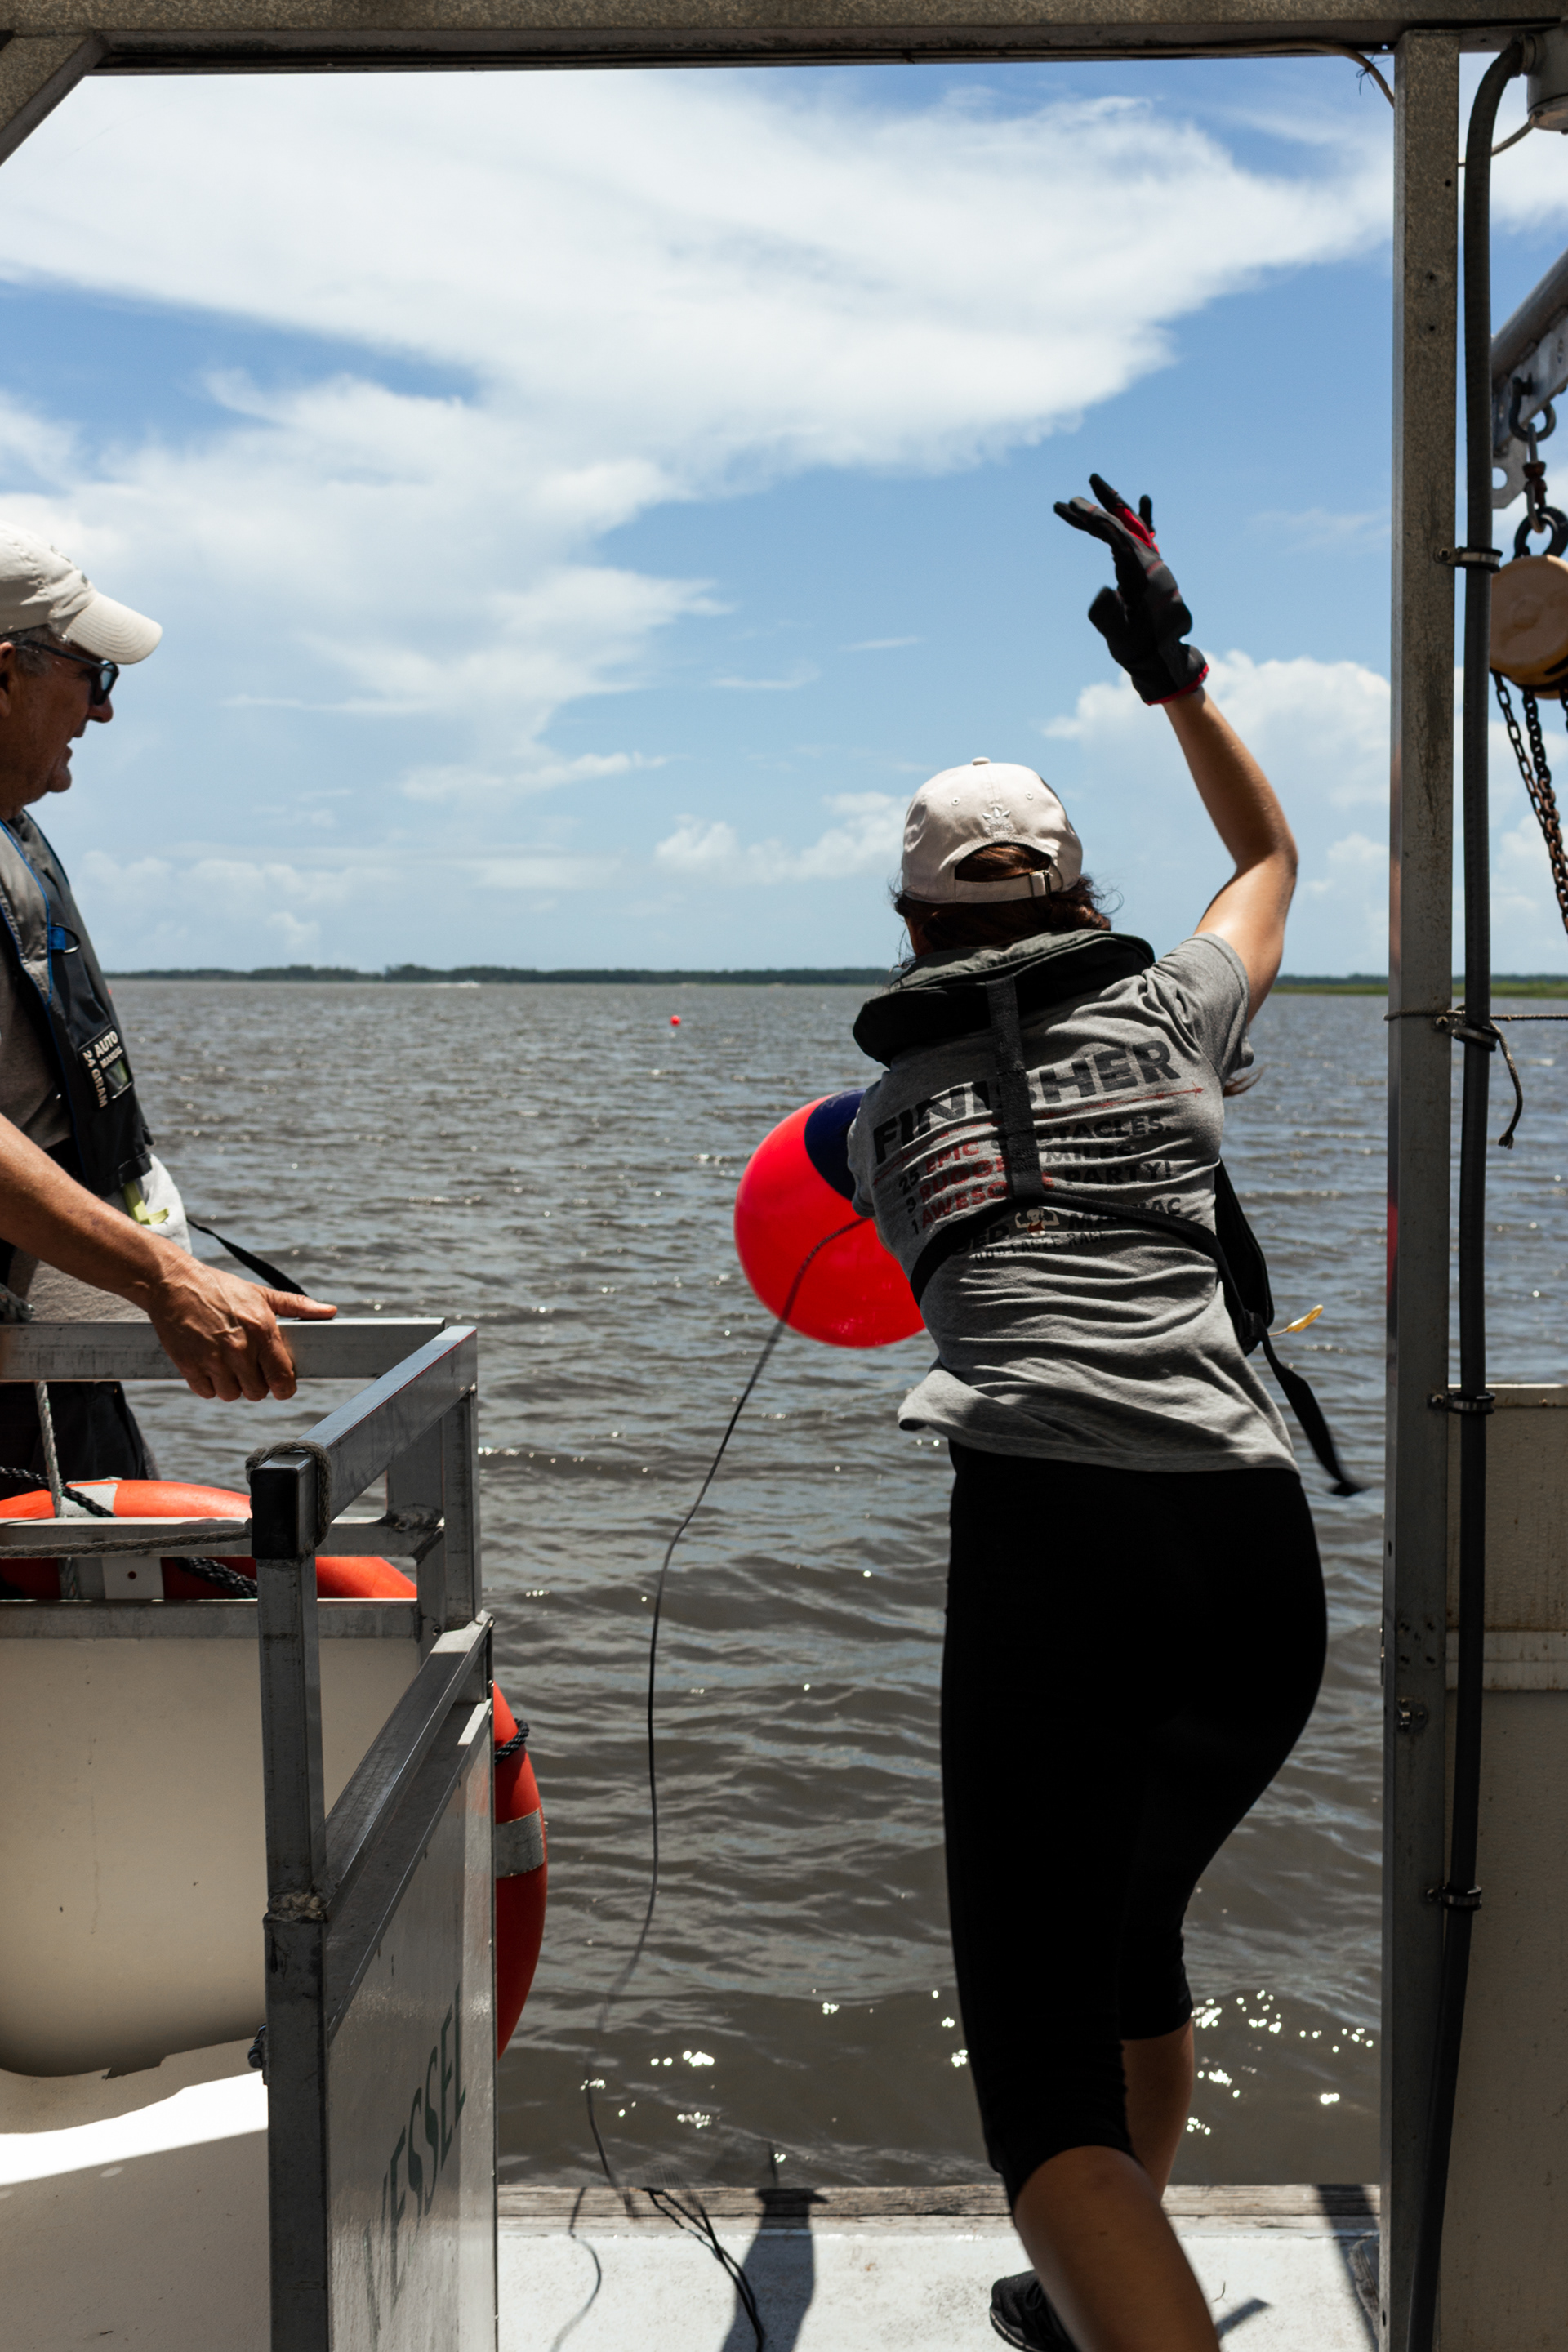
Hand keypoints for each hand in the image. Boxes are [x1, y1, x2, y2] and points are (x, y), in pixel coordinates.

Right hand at [139, 1252, 336, 1401]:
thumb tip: (330, 1311)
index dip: (284, 1387)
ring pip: (232, 1395)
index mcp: (261, 1332)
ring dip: (232, 1386)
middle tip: (250, 1367)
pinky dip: (210, 1385)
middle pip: (257, 1392)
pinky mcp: (189, 1365)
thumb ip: (297, 1306)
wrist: (174, 1283)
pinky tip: (210, 1367)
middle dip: (257, 1384)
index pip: (282, 1380)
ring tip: (228, 1365)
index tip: (281, 1384)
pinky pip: (207, 1392)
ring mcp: (212, 1359)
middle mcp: (239, 1349)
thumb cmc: (221, 1288)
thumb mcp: (261, 1294)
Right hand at [1053, 474, 1207, 705]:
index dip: (1090, 518)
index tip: (1068, 506)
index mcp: (1140, 570)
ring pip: (1132, 524)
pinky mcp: (1154, 569)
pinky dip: (1142, 518)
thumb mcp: (1118, 636)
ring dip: (1113, 506)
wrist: (1162, 659)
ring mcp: (1154, 562)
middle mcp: (1150, 560)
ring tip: (1096, 483)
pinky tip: (1144, 500)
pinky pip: (1147, 536)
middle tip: (1070, 497)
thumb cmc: (1137, 649)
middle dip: (1096, 507)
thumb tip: (1104, 593)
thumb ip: (1108, 615)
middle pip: (1121, 522)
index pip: (1114, 533)